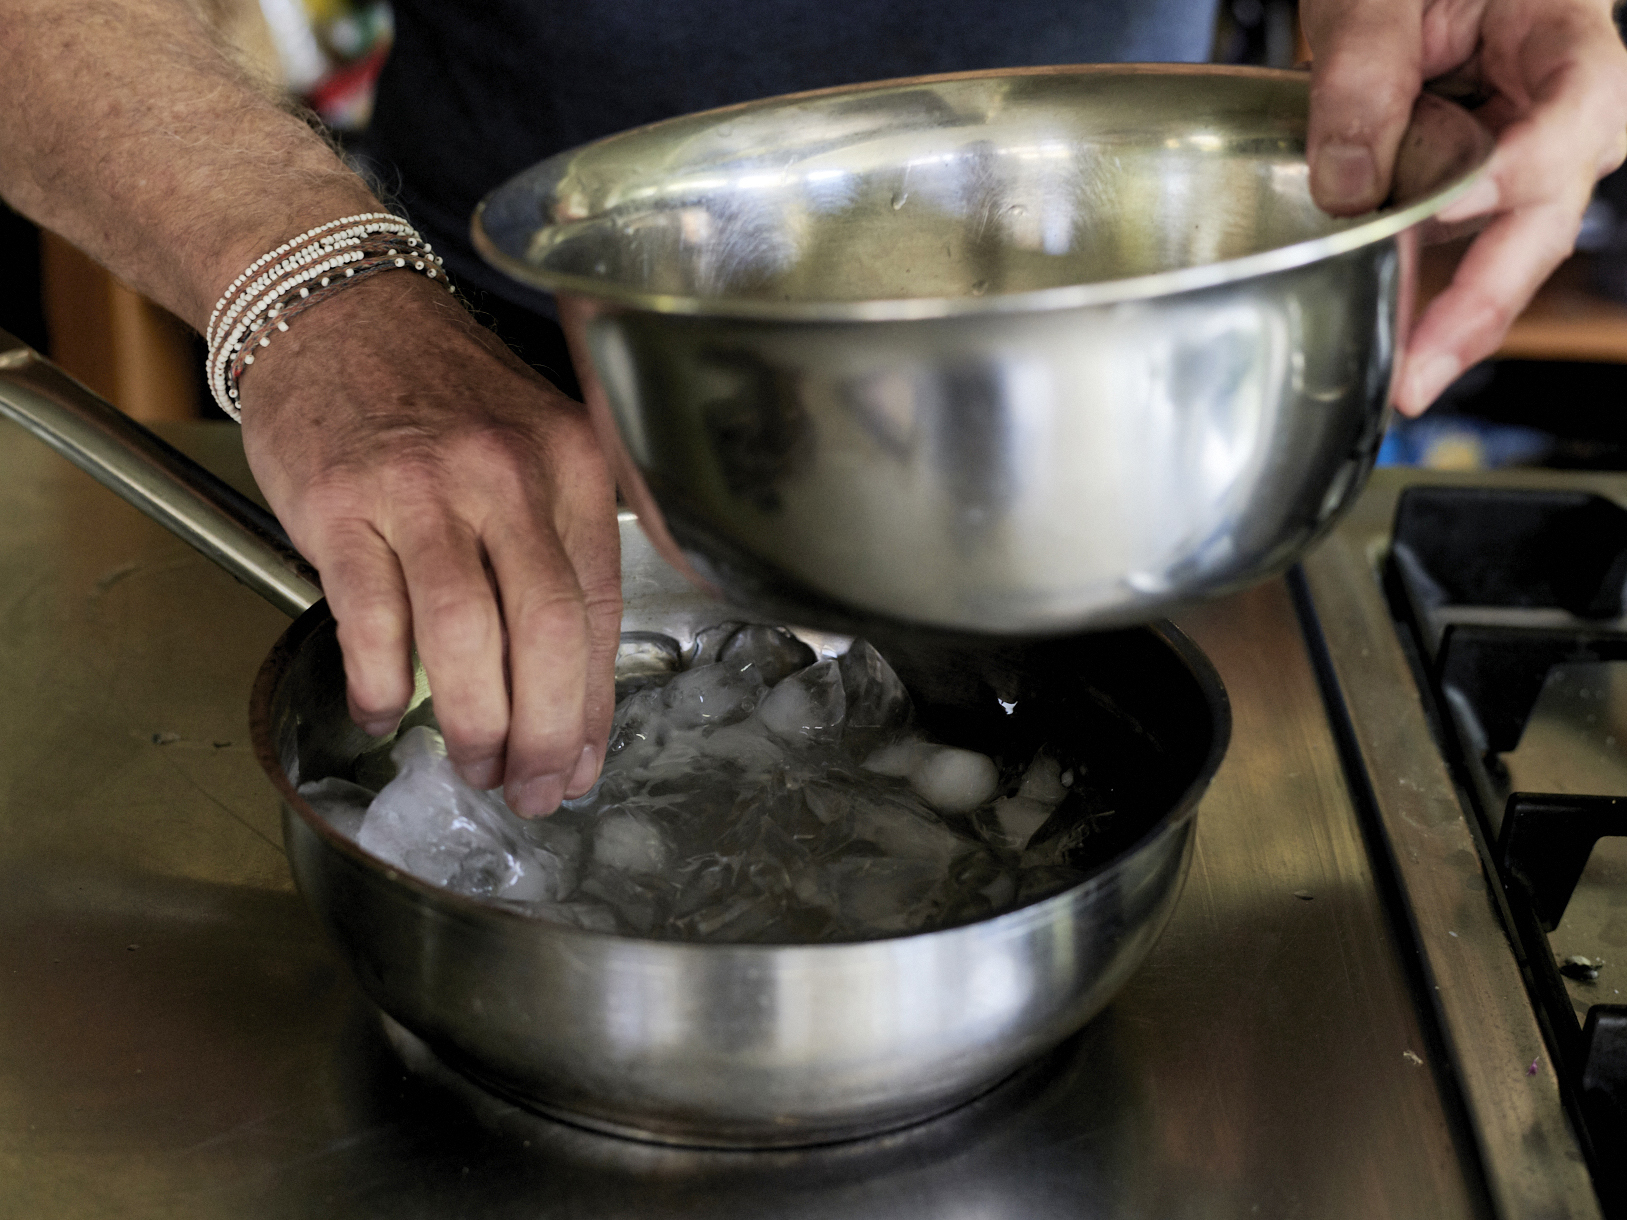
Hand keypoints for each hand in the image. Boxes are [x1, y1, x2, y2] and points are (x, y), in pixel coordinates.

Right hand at [240, 272, 621, 817]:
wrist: (335, 308)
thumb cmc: (438, 391)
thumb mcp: (532, 445)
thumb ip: (557, 544)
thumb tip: (569, 678)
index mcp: (574, 465)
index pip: (600, 610)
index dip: (594, 704)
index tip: (582, 761)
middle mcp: (510, 473)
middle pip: (547, 631)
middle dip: (546, 732)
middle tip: (530, 787)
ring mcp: (425, 486)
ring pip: (466, 634)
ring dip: (474, 721)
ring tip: (471, 763)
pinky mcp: (344, 501)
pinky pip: (371, 615)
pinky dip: (380, 681)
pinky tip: (384, 712)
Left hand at [1301, 0, 1626, 414]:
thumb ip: (1364, 74)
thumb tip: (1348, 189)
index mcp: (1565, 41)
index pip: (1568, 117)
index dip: (1515, 175)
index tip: (1450, 215)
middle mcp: (1566, 112)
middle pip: (1548, 215)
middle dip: (1483, 302)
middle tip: (1420, 374)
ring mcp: (1531, 157)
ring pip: (1510, 248)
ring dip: (1454, 317)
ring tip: (1400, 377)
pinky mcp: (1486, 189)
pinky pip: (1466, 250)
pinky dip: (1427, 294)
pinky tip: (1389, 340)